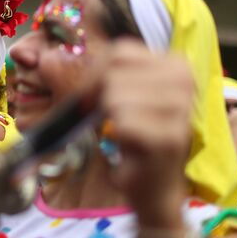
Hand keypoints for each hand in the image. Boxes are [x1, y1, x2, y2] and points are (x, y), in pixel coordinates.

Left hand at [100, 40, 193, 227]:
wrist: (153, 185)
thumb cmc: (134, 137)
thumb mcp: (121, 94)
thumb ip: (104, 74)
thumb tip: (52, 63)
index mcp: (175, 64)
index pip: (119, 51)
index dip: (95, 75)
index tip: (92, 98)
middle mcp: (184, 80)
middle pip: (114, 74)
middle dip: (100, 99)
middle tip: (113, 121)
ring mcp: (180, 108)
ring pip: (115, 97)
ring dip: (111, 121)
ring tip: (127, 134)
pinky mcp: (170, 136)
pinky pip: (122, 123)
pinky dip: (118, 138)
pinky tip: (132, 148)